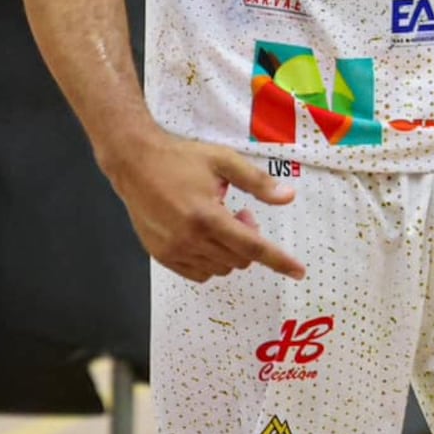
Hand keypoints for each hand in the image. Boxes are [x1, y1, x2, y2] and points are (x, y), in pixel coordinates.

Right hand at [100, 126, 303, 282]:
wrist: (134, 163)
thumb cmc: (179, 159)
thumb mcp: (222, 161)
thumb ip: (257, 182)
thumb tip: (288, 197)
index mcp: (208, 216)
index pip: (253, 247)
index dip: (279, 260)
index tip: (299, 272)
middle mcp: (191, 239)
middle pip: (239, 260)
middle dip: (247, 240)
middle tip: (238, 213)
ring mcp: (174, 250)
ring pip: (221, 269)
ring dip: (229, 251)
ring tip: (216, 222)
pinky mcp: (162, 256)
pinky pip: (199, 274)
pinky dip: (210, 260)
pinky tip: (202, 236)